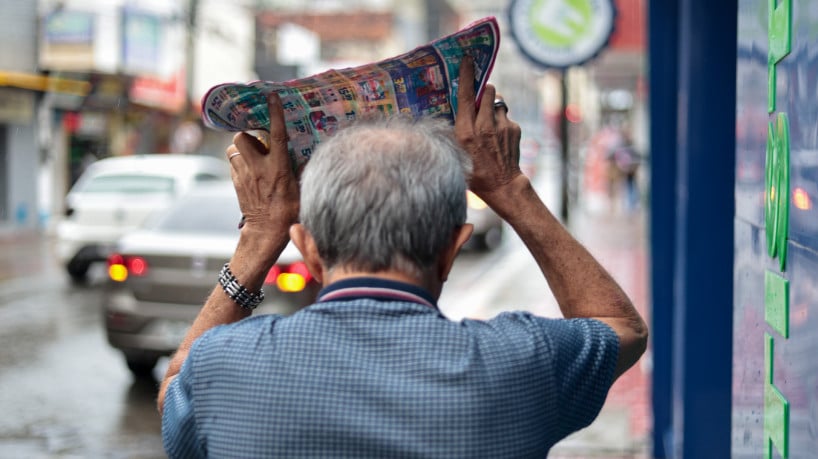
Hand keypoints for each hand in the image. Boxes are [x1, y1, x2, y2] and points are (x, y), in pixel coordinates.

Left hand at [226, 93, 299, 235]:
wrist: (266, 233)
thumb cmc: (288, 212)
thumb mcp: (301, 189)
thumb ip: (301, 168)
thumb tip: (306, 155)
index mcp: (278, 167)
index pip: (276, 134)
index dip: (275, 113)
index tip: (272, 96)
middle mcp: (258, 168)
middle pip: (242, 137)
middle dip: (247, 135)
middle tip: (259, 142)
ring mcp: (244, 175)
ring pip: (234, 149)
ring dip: (242, 148)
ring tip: (254, 156)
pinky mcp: (236, 183)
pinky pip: (233, 163)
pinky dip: (240, 162)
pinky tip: (250, 170)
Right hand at [454, 57, 522, 200]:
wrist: (502, 186)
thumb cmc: (474, 172)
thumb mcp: (455, 152)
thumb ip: (456, 129)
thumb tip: (456, 111)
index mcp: (465, 131)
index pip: (465, 95)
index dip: (466, 74)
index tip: (467, 59)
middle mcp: (484, 126)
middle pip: (488, 90)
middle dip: (484, 91)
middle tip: (480, 100)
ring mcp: (502, 126)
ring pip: (499, 101)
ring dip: (493, 106)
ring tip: (489, 123)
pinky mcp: (514, 129)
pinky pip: (506, 116)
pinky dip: (501, 121)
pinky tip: (498, 137)